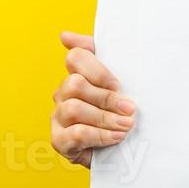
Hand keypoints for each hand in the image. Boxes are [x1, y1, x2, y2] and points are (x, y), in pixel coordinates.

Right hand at [51, 31, 135, 167]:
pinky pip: (75, 133)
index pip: (76, 57)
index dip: (97, 70)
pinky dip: (99, 135)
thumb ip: (103, 55)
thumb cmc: (121, 112)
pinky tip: (116, 138)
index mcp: (78, 74)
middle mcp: (63, 93)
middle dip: (106, 98)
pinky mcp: (60, 140)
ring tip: (127, 126)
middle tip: (130, 109)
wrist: (126, 151)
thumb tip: (64, 36)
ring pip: (74, 108)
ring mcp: (58, 117)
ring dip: (105, 118)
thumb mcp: (121, 83)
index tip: (118, 84)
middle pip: (75, 84)